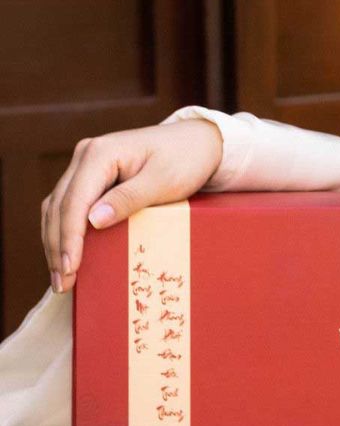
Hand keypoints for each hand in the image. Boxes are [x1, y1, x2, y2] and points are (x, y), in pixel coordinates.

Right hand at [42, 119, 222, 292]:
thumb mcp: (163, 181)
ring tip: (61, 278)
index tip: (69, 268)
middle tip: (62, 284)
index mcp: (100, 154)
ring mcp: (87, 165)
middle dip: (57, 247)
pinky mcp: (93, 176)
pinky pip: (70, 206)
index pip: (74, 201)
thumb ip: (129, 199)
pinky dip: (66, 231)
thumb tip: (94, 221)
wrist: (198, 141)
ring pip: (58, 207)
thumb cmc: (185, 159)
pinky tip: (68, 255)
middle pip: (59, 206)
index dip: (69, 238)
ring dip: (56, 243)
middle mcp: (86, 156)